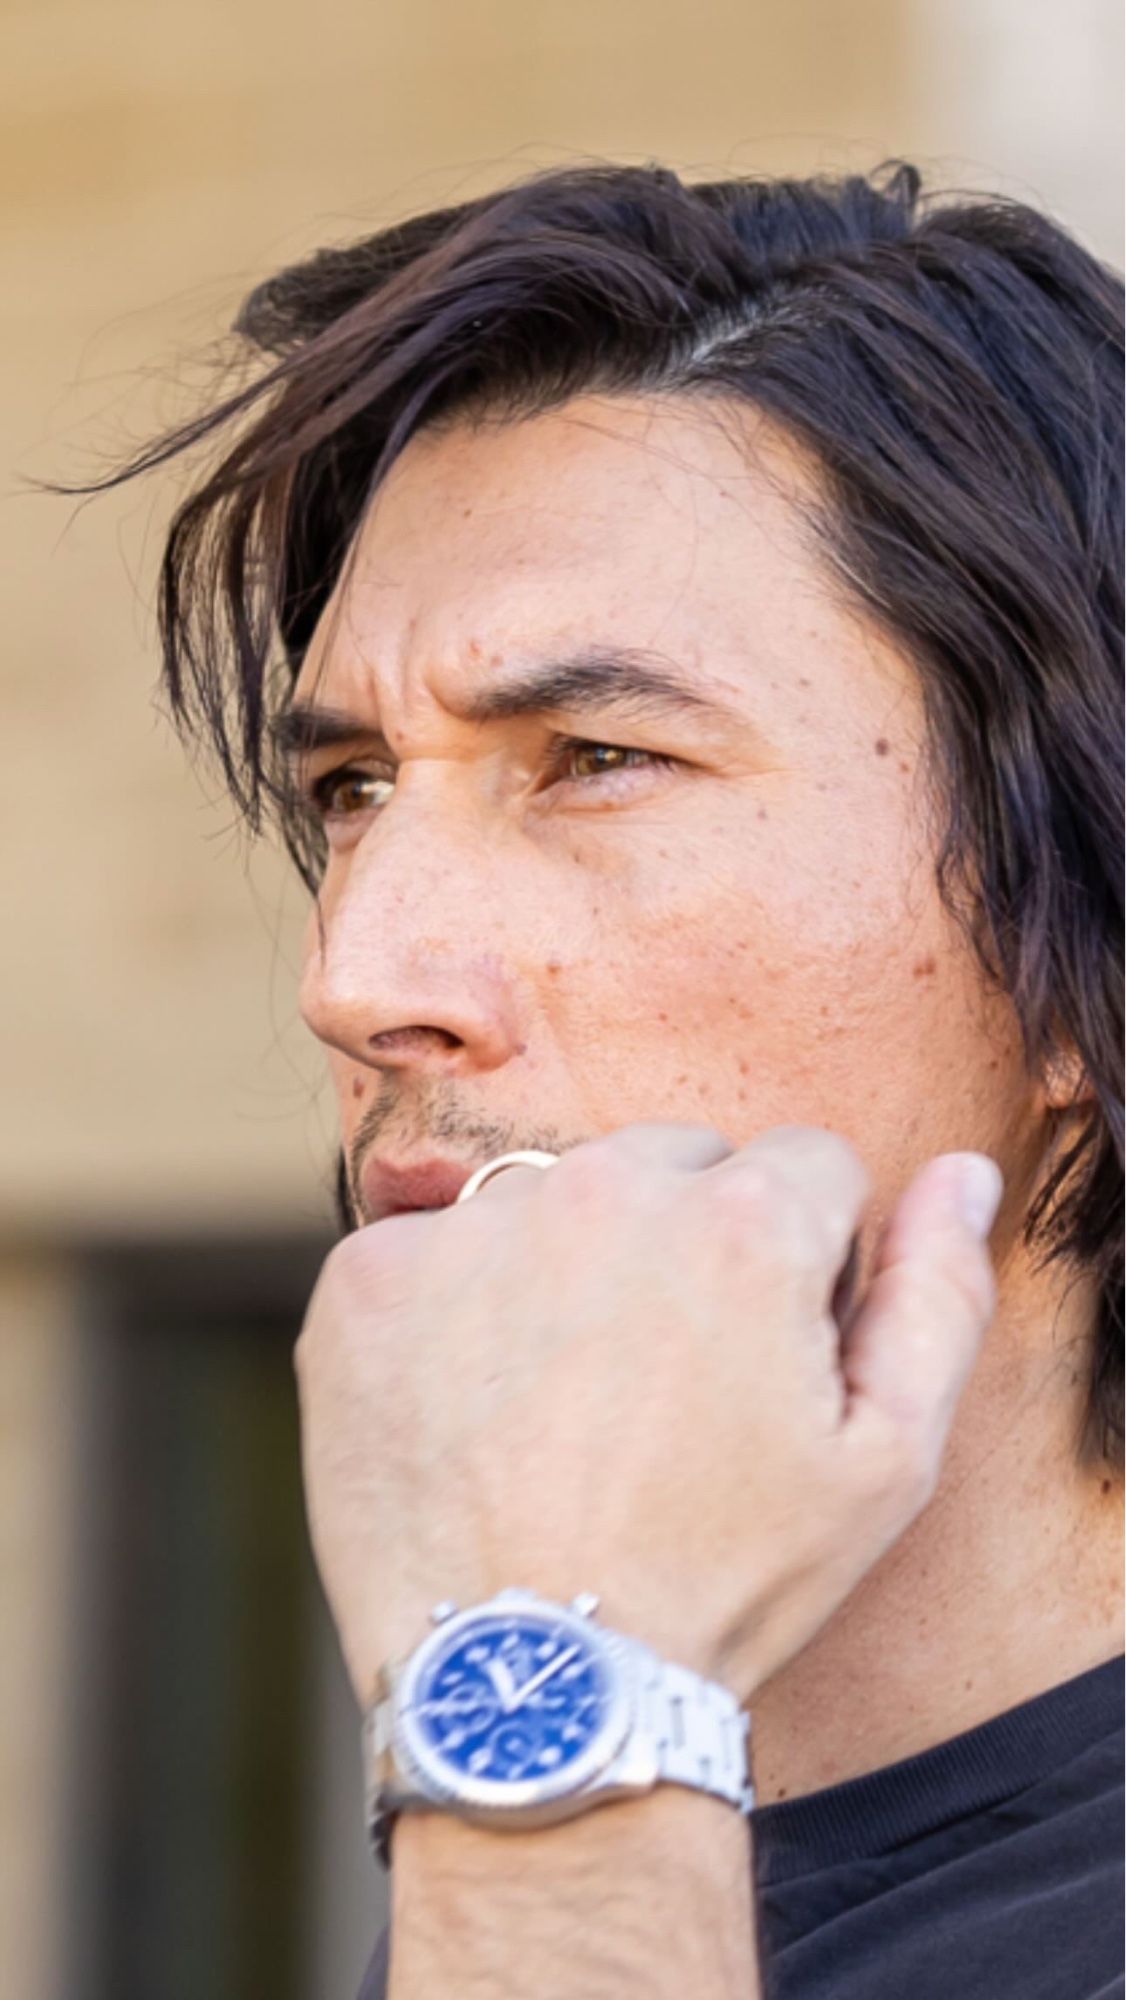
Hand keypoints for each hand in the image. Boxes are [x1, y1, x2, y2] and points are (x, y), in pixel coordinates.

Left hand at [294, 1124, 1000, 1705]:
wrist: (535, 1699)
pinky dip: (456, 1309)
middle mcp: (604, 1195)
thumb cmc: (722, 1586)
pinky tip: (478, 1412)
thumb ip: (938, 1295)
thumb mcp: (885, 1464)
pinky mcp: (366, 1281)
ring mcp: (471, 1233)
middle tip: (664, 1384)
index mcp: (743, 1225)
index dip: (806, 1262)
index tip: (768, 1353)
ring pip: (555, 1198)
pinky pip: (437, 1248)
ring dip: (571, 1266)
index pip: (806, 1164)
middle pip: (678, 1161)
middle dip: (690, 1241)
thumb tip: (957, 1176)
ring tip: (568, 1409)